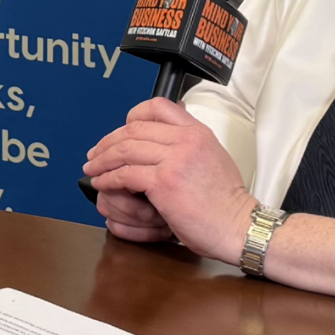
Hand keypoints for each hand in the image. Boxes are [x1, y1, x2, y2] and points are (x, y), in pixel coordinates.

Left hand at [83, 97, 252, 261]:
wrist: (241, 227)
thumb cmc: (227, 201)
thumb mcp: (215, 157)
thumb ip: (190, 142)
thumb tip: (168, 130)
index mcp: (197, 132)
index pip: (157, 106)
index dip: (133, 115)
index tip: (121, 128)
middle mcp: (185, 140)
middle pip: (134, 129)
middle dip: (109, 141)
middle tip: (96, 152)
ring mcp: (174, 160)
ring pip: (125, 149)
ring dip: (103, 159)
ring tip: (93, 168)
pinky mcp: (164, 182)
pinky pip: (125, 174)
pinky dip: (109, 178)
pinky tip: (103, 183)